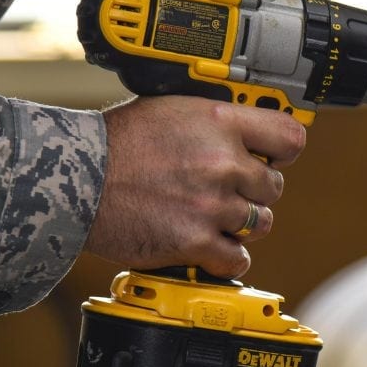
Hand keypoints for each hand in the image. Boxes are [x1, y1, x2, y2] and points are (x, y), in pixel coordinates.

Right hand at [84, 96, 305, 277]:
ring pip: (259, 223)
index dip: (282, 152)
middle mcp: (222, 162)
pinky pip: (237, 258)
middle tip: (222, 190)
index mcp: (220, 121)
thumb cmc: (117, 142)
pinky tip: (206, 243)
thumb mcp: (173, 108)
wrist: (76, 177)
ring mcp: (211, 204)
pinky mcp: (195, 241)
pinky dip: (224, 256)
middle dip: (252, 191)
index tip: (273, 158)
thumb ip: (216, 121)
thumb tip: (247, 135)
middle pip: (273, 187)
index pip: (290, 137)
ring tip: (207, 215)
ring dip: (239, 224)